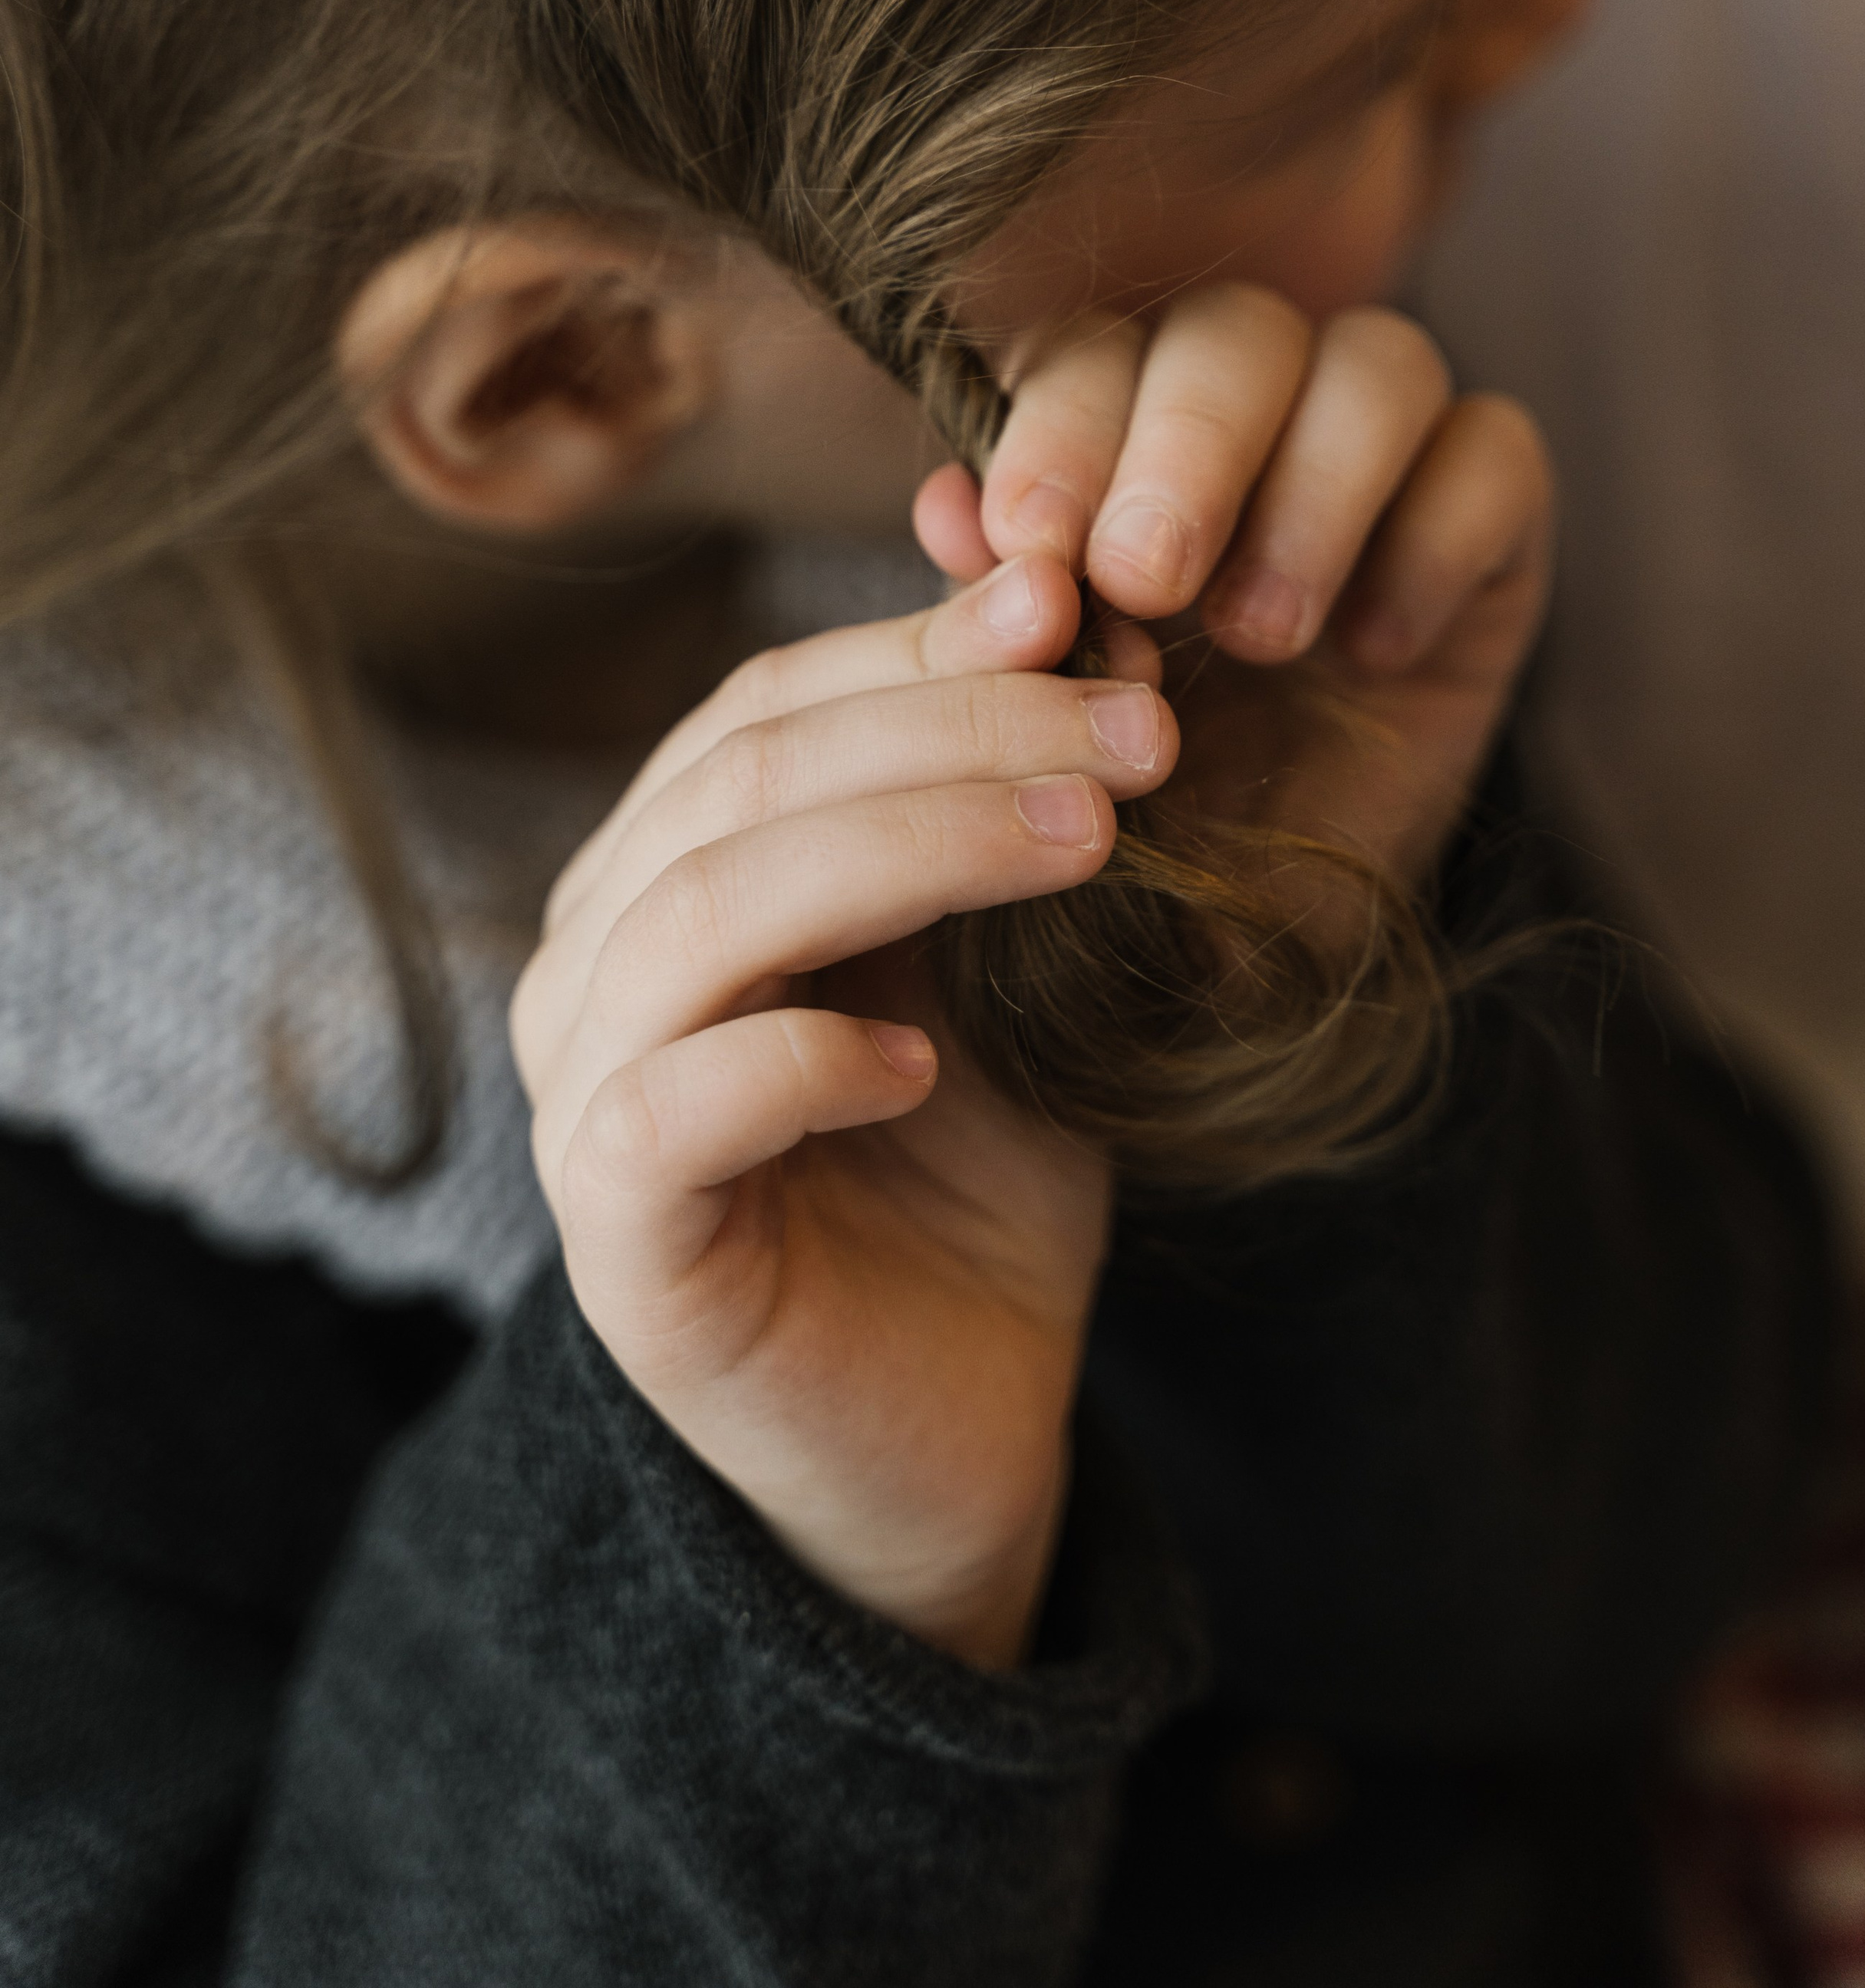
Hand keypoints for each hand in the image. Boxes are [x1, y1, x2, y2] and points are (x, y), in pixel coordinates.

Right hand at [510, 559, 1176, 1669]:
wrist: (952, 1428)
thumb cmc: (973, 1168)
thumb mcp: (1003, 952)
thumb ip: (997, 789)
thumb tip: (1045, 577)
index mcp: (670, 868)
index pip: (767, 703)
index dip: (922, 646)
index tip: (1089, 608)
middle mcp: (598, 963)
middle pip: (745, 782)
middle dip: (953, 728)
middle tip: (1138, 731)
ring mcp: (585, 1100)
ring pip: (706, 911)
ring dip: (910, 848)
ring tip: (1089, 845)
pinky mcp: (620, 1244)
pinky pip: (674, 1109)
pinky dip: (801, 1058)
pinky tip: (923, 1060)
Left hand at [914, 289, 1553, 886]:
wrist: (1258, 940)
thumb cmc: (1130, 815)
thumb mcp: (1043, 729)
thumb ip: (995, 614)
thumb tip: (945, 503)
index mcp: (1120, 435)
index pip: (1097, 350)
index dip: (1063, 425)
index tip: (1030, 542)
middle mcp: (1255, 418)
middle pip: (1239, 329)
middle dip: (1187, 447)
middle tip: (1145, 579)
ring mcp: (1386, 457)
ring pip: (1381, 361)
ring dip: (1312, 492)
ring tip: (1258, 638)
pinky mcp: (1495, 518)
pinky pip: (1497, 456)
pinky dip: (1433, 542)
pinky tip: (1375, 656)